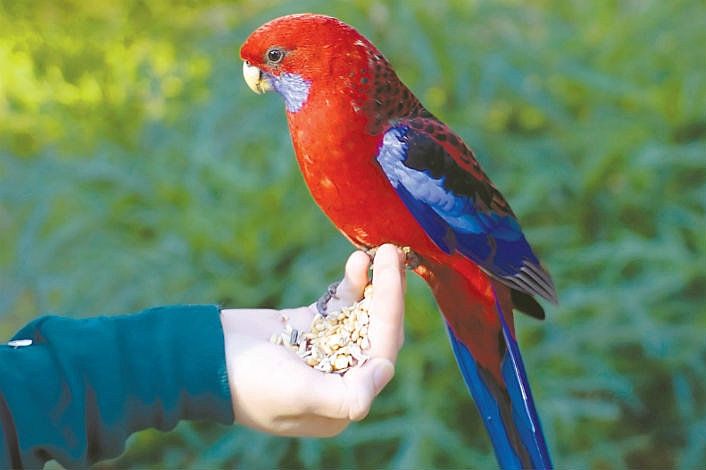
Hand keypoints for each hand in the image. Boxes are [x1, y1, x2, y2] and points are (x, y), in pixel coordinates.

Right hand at [220, 244, 405, 436]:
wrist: (203, 358)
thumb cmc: (248, 383)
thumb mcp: (298, 393)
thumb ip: (347, 395)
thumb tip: (385, 371)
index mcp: (342, 403)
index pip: (380, 354)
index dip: (390, 314)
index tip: (392, 275)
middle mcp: (341, 377)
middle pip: (376, 332)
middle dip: (388, 293)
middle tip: (391, 252)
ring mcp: (327, 349)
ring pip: (363, 315)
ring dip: (373, 284)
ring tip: (378, 250)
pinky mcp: (312, 326)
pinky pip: (342, 305)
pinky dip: (351, 284)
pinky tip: (356, 261)